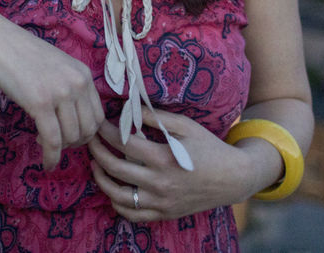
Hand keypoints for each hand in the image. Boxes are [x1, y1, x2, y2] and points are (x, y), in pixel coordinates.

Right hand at [0, 20, 104, 168]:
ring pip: (71, 137)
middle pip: (88, 130)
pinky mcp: (40, 103)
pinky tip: (46, 163)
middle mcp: (77, 84)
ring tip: (43, 142)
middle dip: (74, 143)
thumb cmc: (22, 54)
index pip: (98, 117)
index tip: (69, 135)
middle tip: (57, 142)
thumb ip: (70, 88)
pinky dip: (51, 156)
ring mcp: (60, 93)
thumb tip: (74, 119)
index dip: (85, 133)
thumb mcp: (57, 67)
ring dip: (59, 148)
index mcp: (84, 75)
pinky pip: (52, 140)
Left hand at [86, 107, 255, 220]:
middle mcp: (159, 183)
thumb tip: (129, 108)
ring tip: (96, 165)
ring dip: (101, 179)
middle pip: (115, 168)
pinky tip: (112, 190)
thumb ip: (156, 117)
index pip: (123, 143)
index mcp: (163, 159)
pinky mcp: (164, 214)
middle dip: (97, 151)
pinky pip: (133, 215)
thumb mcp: (185, 126)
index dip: (106, 131)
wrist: (233, 178)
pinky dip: (117, 204)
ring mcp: (161, 202)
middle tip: (90, 140)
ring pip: (118, 196)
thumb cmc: (209, 147)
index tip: (99, 123)